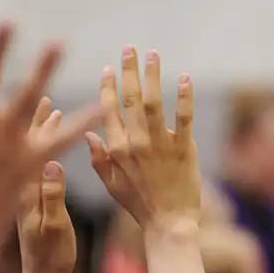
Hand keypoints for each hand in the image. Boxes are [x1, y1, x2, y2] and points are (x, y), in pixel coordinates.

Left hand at [17, 99, 76, 272]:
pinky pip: (23, 169)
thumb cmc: (50, 260)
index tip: (48, 103)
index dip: (40, 126)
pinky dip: (33, 152)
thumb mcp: (56, 228)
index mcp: (23, 191)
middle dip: (34, 120)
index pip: (29, 149)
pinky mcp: (20, 204)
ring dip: (33, 133)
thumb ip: (52, 196)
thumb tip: (50, 162)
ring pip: (21, 155)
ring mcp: (18, 196)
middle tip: (44, 97)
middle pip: (21, 145)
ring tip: (44, 113)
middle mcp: (16, 189)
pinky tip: (40, 146)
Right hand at [85, 46, 200, 230]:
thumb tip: (88, 135)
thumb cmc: (139, 205)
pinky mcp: (183, 149)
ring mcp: (160, 145)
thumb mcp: (111, 185)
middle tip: (130, 49)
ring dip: (153, 75)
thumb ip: (99, 159)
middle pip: (130, 99)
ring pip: (154, 102)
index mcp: (116, 149)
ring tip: (153, 54)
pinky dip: (184, 96)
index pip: (109, 111)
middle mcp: (135, 143)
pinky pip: (184, 117)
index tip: (109, 68)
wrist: (168, 223)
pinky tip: (185, 78)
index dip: (108, 87)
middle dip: (129, 71)